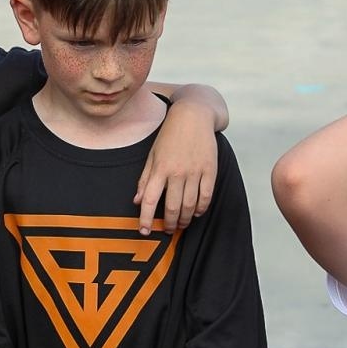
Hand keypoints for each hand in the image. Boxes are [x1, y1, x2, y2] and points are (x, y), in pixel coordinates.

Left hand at [136, 101, 216, 233]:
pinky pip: (206, 196)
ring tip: (181, 224)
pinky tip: (197, 212)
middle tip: (167, 230)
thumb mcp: (152, 155)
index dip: (146, 219)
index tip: (144, 231)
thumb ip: (145, 179)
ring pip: (190, 205)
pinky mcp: (210, 170)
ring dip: (185, 220)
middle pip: (172, 207)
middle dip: (169, 224)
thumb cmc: (169, 136)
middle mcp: (177, 172)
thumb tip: (136, 201)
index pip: (149, 200)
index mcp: (160, 168)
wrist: (193, 116)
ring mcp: (195, 171)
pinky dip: (201, 209)